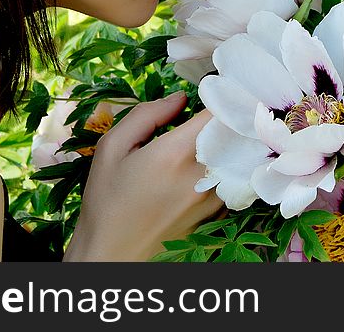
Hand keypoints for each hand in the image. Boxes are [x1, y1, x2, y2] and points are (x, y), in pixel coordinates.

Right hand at [63, 91, 222, 260]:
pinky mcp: (217, 215)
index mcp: (174, 154)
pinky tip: (205, 166)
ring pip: (236, 156)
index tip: (213, 88)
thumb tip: (179, 98)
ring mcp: (213, 199)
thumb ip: (147, 115)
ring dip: (227, 142)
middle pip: (232, 133)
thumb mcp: (112, 149)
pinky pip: (231, 180)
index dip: (219, 95)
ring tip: (209, 137)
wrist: (112, 255)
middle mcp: (200, 176)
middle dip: (225, 118)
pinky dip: (225, 167)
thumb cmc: (107, 201)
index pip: (216, 113)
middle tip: (215, 108)